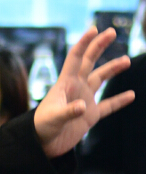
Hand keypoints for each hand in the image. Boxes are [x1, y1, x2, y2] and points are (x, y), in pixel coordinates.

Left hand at [33, 26, 133, 157]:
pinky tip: (131, 95)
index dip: (85, 42)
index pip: (76, 57)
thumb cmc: (42, 126)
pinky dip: (119, 100)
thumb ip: (69, 111)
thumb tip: (83, 106)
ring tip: (127, 60)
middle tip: (111, 32)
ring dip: (112, 69)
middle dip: (99, 46)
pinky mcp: (90, 116)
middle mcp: (76, 87)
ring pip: (100, 80)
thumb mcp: (54, 117)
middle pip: (89, 62)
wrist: (42, 144)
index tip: (95, 29)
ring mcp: (84, 100)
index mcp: (65, 83)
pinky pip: (108, 106)